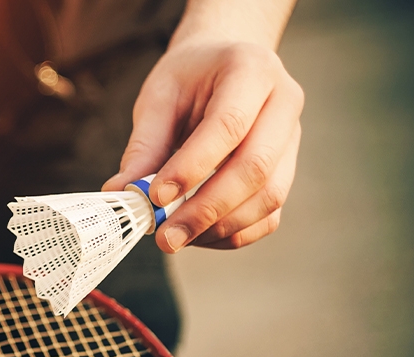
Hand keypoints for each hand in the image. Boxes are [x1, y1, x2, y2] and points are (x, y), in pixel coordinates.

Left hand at [102, 40, 303, 252]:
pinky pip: (270, 214)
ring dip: (220, 227)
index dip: (191, 167)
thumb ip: (144, 145)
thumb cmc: (189, 78)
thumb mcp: (159, 97)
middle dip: (206, 209)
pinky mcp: (287, 170)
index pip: (228, 125)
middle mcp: (284, 103)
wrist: (224, 62)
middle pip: (255, 168)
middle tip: (166, 237)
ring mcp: (292, 139)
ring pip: (268, 197)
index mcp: (251, 70)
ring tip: (176, 238)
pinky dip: (233, 233)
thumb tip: (121, 193)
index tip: (156, 197)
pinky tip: (198, 236)